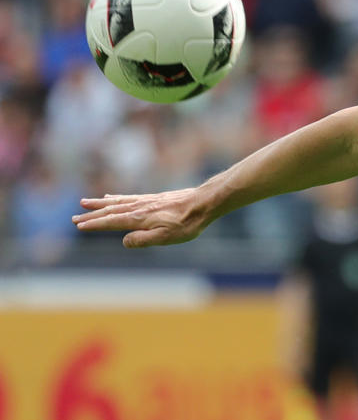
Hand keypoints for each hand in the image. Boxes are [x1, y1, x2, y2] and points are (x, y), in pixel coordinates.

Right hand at [73, 187, 214, 247]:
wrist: (203, 203)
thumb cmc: (187, 223)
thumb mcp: (166, 237)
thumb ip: (143, 240)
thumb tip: (124, 241)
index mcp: (139, 218)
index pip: (111, 222)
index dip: (95, 224)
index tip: (79, 226)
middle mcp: (139, 207)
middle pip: (110, 211)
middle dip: (92, 214)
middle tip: (74, 217)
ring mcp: (146, 201)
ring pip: (117, 202)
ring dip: (100, 203)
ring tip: (85, 202)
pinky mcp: (154, 198)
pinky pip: (129, 197)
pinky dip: (117, 197)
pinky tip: (112, 196)